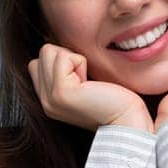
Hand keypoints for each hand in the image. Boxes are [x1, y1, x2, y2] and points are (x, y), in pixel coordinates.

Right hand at [27, 43, 153, 131]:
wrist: (128, 121)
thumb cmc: (115, 99)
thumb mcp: (83, 83)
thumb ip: (67, 70)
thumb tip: (60, 46)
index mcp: (49, 99)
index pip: (39, 60)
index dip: (65, 60)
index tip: (85, 79)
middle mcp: (45, 101)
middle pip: (44, 52)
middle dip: (68, 56)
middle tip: (88, 81)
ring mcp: (50, 98)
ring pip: (49, 51)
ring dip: (74, 59)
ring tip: (89, 82)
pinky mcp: (61, 93)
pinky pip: (64, 57)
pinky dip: (81, 62)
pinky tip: (91, 83)